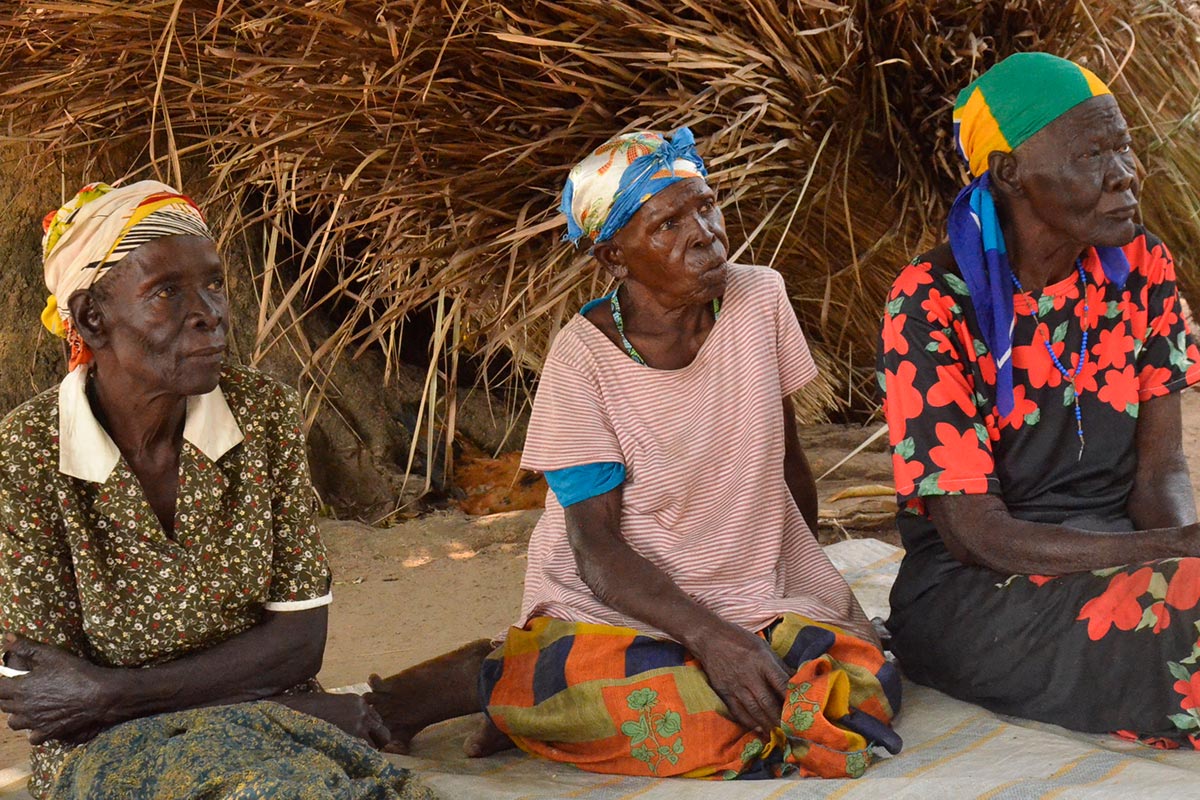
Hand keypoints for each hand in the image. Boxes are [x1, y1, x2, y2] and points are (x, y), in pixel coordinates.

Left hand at [0, 634, 112, 744]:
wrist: (98, 696)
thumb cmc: (75, 673)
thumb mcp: (52, 655)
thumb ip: (27, 648)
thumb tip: (8, 638)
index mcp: (21, 689)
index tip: (5, 680)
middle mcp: (23, 708)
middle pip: (3, 706)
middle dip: (8, 697)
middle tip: (22, 688)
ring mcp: (34, 723)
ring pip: (13, 722)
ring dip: (17, 714)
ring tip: (29, 706)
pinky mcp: (47, 732)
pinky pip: (32, 736)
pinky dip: (34, 730)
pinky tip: (42, 722)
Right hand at [273, 692, 390, 748]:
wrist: (299, 710)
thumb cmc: (311, 709)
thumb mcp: (335, 704)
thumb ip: (349, 713)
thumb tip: (356, 727)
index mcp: (358, 701)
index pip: (376, 719)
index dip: (371, 731)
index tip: (364, 738)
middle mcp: (363, 710)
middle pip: (384, 732)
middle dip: (378, 742)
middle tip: (367, 749)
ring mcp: (360, 722)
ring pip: (377, 743)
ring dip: (368, 749)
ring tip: (353, 753)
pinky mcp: (353, 733)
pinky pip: (365, 749)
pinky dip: (360, 754)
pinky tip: (348, 755)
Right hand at [690, 623, 789, 734]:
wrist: (709, 638)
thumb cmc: (740, 640)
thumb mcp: (763, 647)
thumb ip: (779, 665)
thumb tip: (797, 680)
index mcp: (762, 661)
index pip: (781, 683)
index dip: (791, 698)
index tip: (802, 710)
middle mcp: (749, 675)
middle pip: (767, 701)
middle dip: (780, 718)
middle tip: (792, 731)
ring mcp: (735, 685)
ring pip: (754, 710)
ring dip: (767, 724)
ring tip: (778, 734)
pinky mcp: (724, 692)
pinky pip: (737, 711)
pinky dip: (748, 722)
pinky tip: (758, 728)